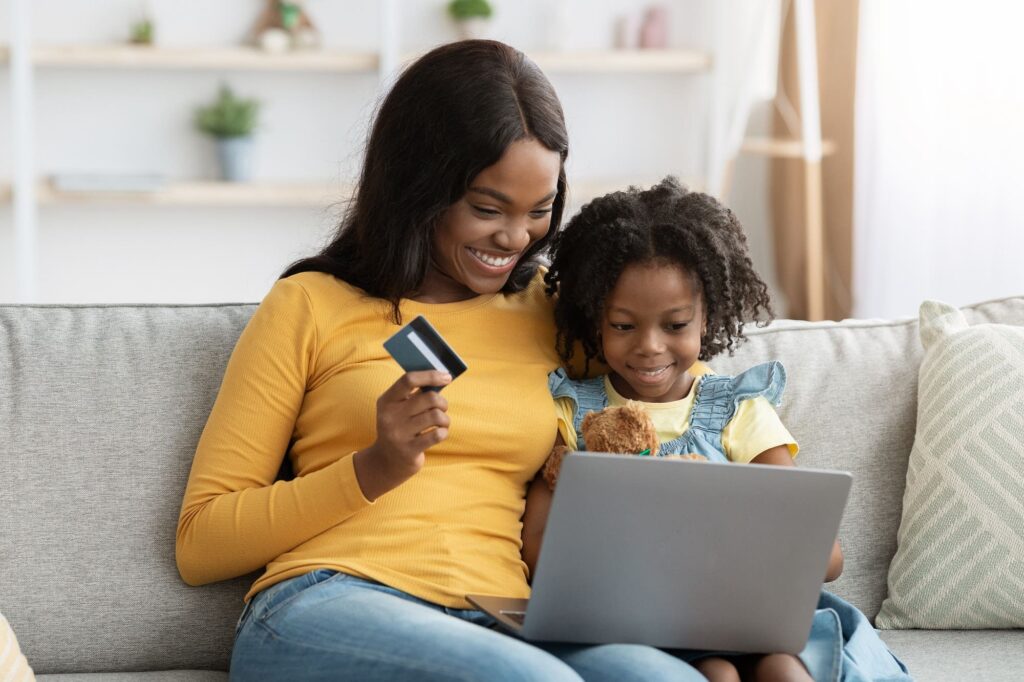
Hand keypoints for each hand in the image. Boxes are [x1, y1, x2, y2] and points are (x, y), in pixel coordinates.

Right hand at [353, 370, 451, 499]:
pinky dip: (444, 432)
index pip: (408, 380)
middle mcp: (390, 416)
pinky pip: (437, 435)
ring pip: (436, 416)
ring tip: (442, 423)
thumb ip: (415, 394)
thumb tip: (441, 377)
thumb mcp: (399, 409)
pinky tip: (440, 433)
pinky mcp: (409, 451)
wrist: (387, 461)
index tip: (447, 376)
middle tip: (442, 408)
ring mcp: (398, 434)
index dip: (431, 375)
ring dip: (445, 419)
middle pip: (428, 398)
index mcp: (386, 401)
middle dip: (442, 402)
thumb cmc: (401, 427)